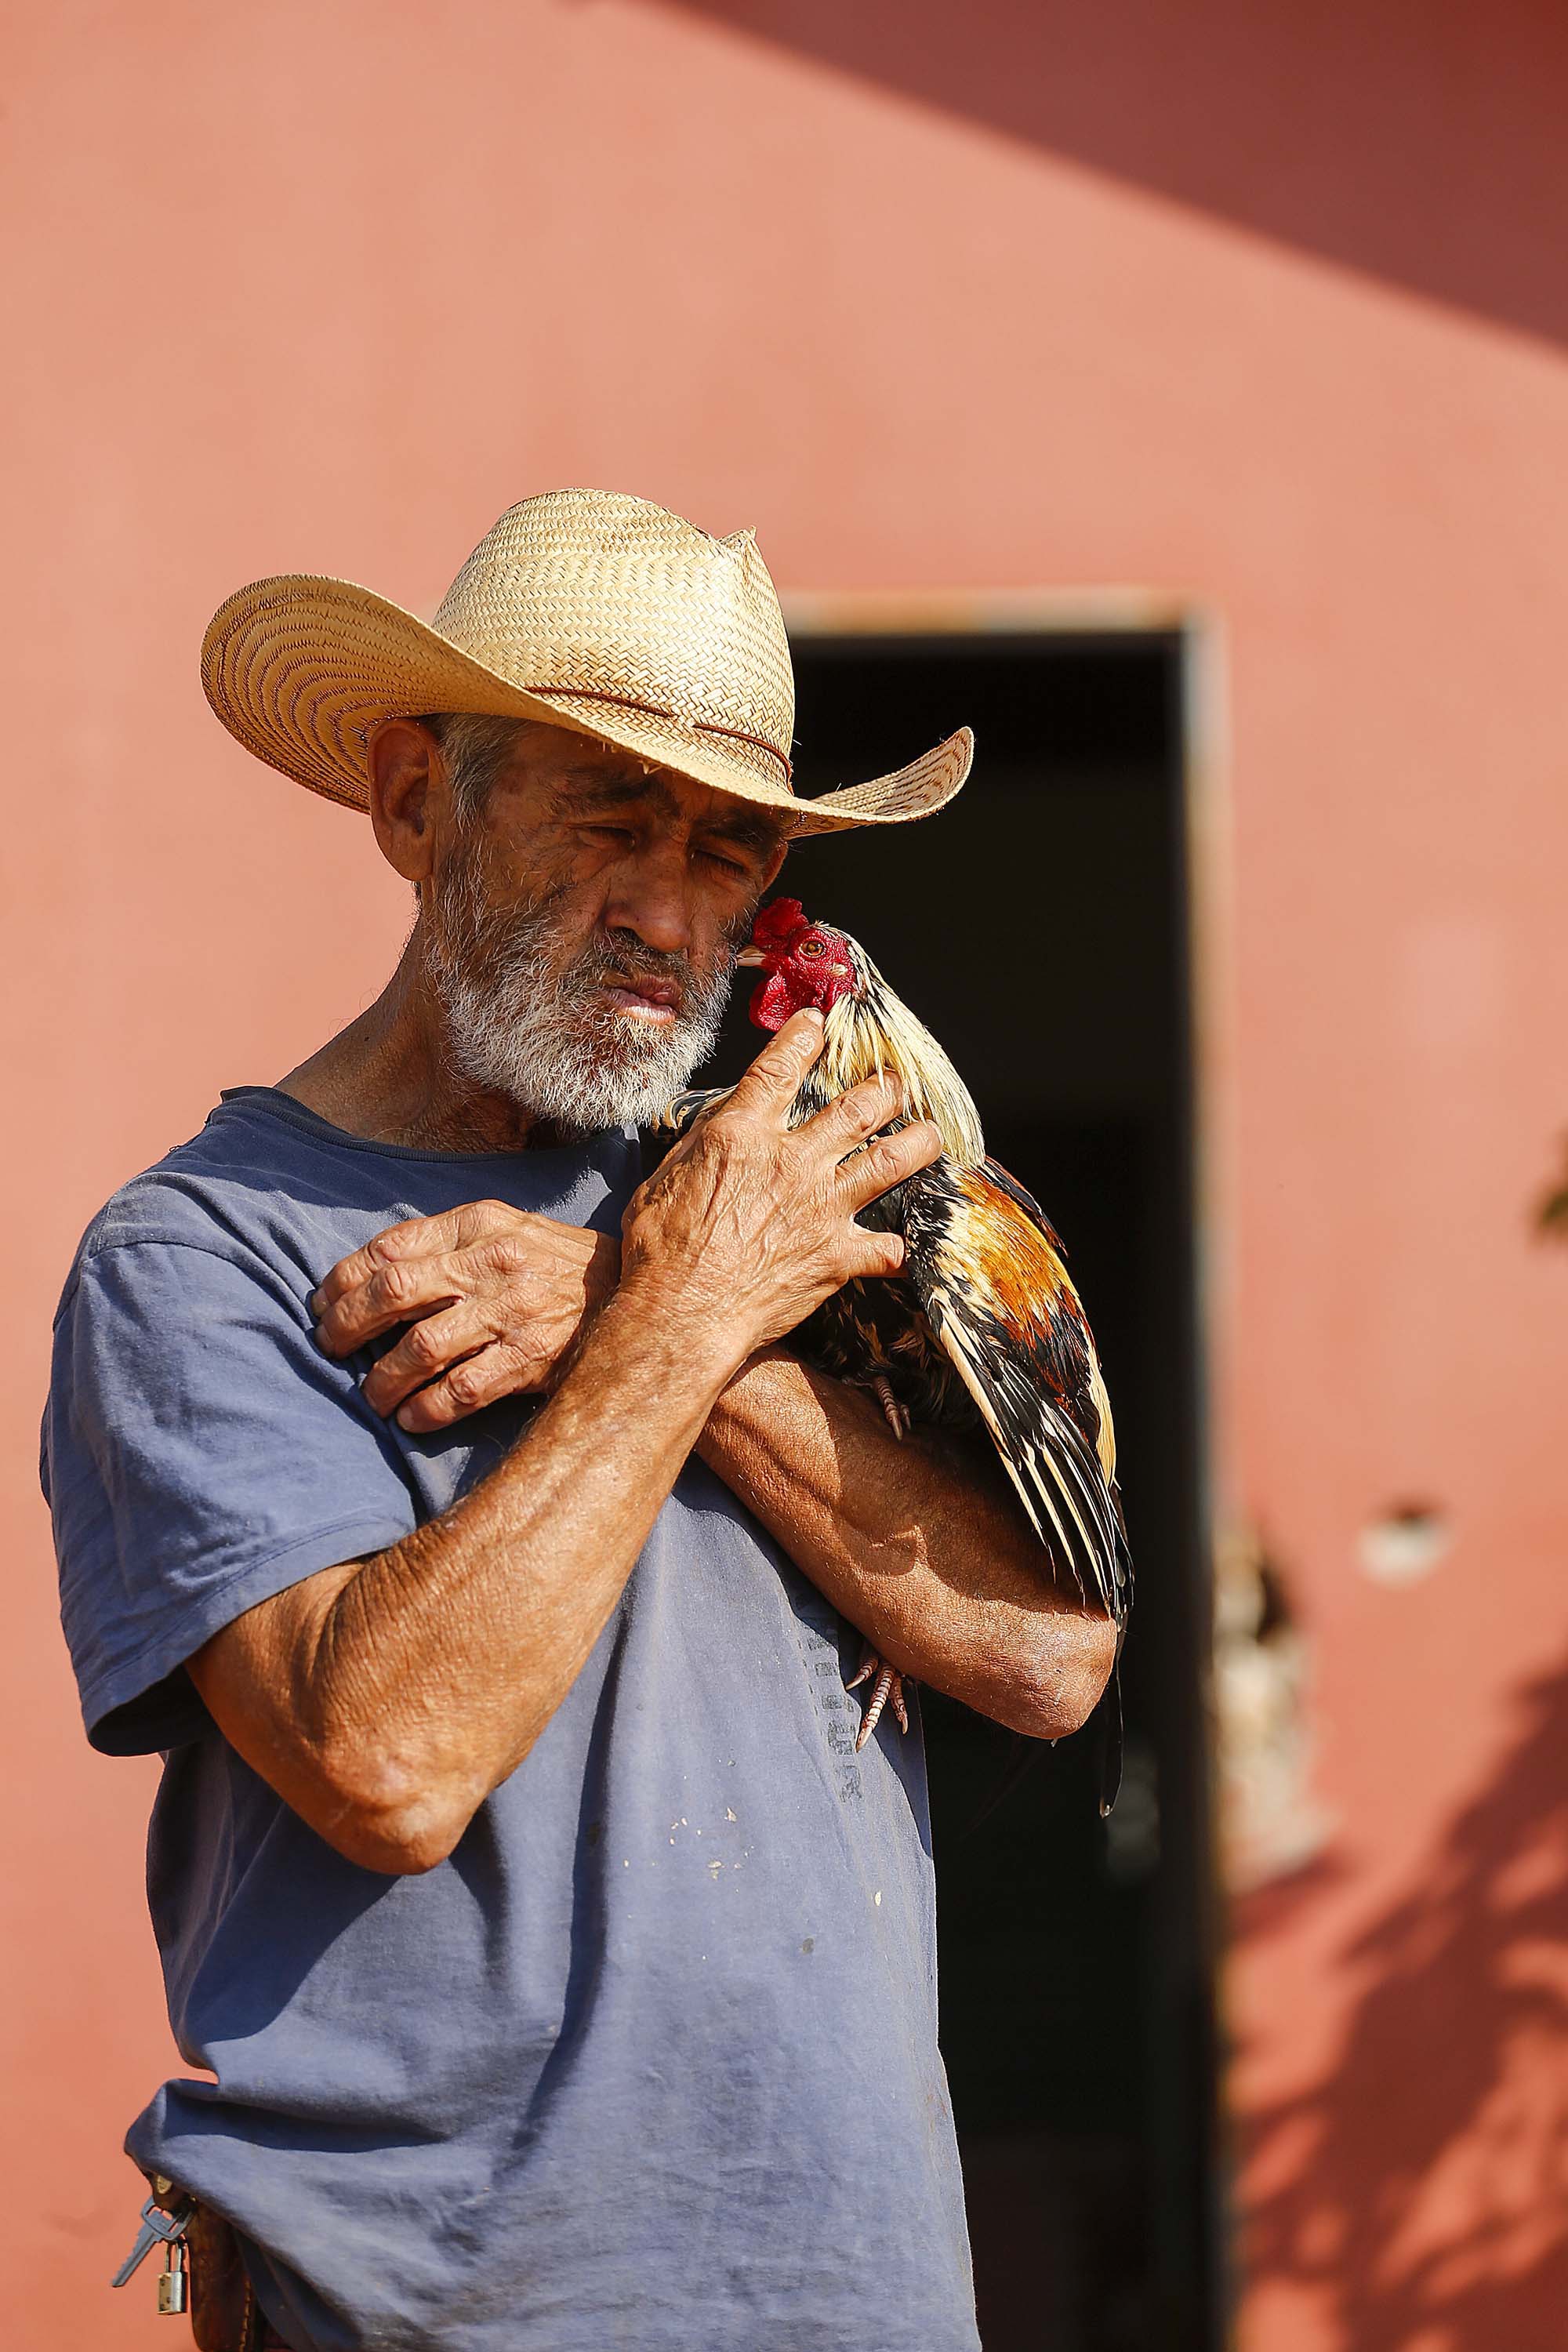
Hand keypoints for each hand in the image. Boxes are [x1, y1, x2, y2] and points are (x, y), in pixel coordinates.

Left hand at [312, 1201, 620, 1430]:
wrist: (640, 1294)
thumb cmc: (554, 1265)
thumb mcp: (505, 1232)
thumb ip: (445, 1243)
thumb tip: (370, 1273)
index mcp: (481, 1223)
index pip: (391, 1247)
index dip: (344, 1279)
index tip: (322, 1303)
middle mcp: (495, 1262)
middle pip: (395, 1292)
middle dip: (348, 1324)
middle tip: (329, 1348)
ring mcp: (514, 1311)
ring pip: (422, 1347)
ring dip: (383, 1378)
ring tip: (372, 1394)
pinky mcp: (533, 1357)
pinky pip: (463, 1390)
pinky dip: (427, 1409)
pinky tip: (412, 1418)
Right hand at [619, 1009, 942, 1370]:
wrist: (681, 1312)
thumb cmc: (660, 1250)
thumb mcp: (665, 1177)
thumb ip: (703, 1144)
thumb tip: (722, 1124)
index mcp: (743, 1134)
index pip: (781, 1068)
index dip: (804, 1039)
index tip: (821, 1024)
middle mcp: (792, 1161)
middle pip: (857, 1107)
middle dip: (885, 1088)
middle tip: (896, 1082)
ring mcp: (822, 1206)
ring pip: (891, 1160)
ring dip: (919, 1143)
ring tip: (931, 1134)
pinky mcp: (838, 1255)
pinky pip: (889, 1250)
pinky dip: (901, 1249)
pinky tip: (908, 1248)